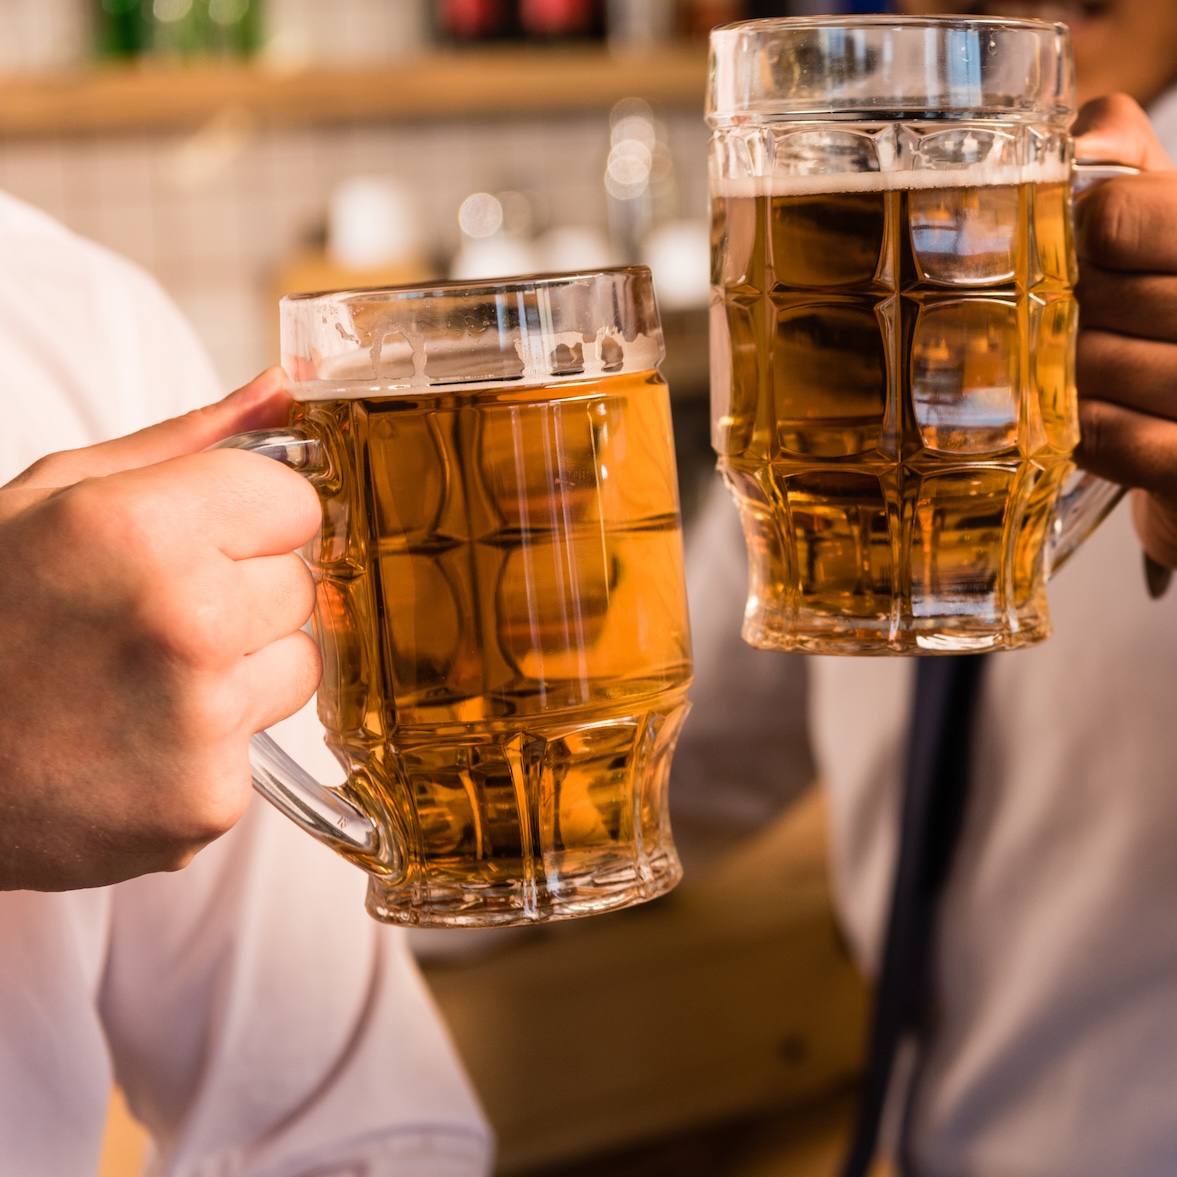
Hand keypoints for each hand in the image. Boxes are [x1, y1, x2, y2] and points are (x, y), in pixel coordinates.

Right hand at [0, 369, 320, 890]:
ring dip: (242, 670)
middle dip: (242, 594)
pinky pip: (262, 745)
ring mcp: (198, 721)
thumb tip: (283, 391)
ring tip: (144, 679)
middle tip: (150, 617)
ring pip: (298, 667)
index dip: (249, 520)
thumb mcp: (54, 497)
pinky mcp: (205, 804)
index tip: (201, 540)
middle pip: (299, 585)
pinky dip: (215, 745)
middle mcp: (183, 621)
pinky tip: (138, 740)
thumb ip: (188, 442)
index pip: (296, 503)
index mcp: (141, 528)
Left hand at [1072, 94, 1176, 569]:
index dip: (1080, 240)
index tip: (1087, 257)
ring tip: (1088, 378)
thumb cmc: (1175, 320)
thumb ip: (1132, 164)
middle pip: (1093, 296)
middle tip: (1076, 329)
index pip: (1115, 216)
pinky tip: (1091, 423)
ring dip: (1067, 378)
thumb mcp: (1168, 228)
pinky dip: (1081, 431)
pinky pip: (1106, 436)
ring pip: (1094, 367)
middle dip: (1065, 316)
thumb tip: (1090, 130)